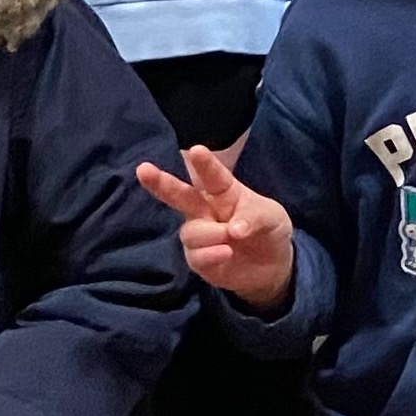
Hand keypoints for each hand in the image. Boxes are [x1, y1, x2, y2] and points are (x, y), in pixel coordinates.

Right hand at [135, 145, 296, 311]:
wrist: (273, 266)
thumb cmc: (269, 229)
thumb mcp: (272, 217)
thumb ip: (255, 218)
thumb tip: (233, 229)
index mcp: (225, 191)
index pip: (213, 175)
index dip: (204, 164)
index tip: (195, 150)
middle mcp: (206, 210)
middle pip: (180, 195)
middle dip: (161, 183)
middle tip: (143, 169)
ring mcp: (200, 235)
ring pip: (190, 231)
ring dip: (210, 234)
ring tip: (230, 239)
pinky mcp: (198, 259)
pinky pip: (195, 256)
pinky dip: (210, 255)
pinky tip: (225, 254)